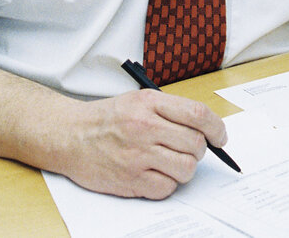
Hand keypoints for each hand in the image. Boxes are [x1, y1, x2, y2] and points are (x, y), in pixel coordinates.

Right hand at [60, 89, 228, 198]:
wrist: (69, 136)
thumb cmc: (106, 119)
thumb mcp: (137, 101)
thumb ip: (169, 111)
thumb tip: (205, 128)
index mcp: (149, 103)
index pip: (198, 113)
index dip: (216, 127)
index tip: (220, 137)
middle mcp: (144, 127)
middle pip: (195, 143)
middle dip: (200, 150)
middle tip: (190, 151)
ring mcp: (137, 154)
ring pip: (186, 168)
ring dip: (185, 169)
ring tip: (172, 163)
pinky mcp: (130, 179)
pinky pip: (167, 187)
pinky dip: (167, 184)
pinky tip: (156, 174)